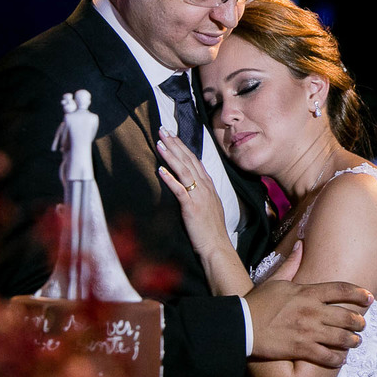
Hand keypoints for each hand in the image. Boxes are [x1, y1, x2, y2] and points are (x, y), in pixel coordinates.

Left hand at [157, 128, 229, 256]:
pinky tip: (160, 170)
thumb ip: (200, 192)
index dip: (182, 146)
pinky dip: (170, 179)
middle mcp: (205, 187)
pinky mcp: (192, 207)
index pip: (194, 160)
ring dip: (171, 155)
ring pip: (184, 170)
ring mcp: (199, 196)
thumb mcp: (208, 205)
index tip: (172, 135)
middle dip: (175, 144)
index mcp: (208, 185)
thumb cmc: (211, 229)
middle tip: (163, 130)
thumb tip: (190, 184)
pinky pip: (179, 190)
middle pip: (188, 160)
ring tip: (160, 143)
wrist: (217, 246)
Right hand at [245, 242, 372, 367]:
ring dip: (353, 341)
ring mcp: (308, 331)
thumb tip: (301, 245)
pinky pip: (328, 356)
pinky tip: (341, 359)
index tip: (369, 297)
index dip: (358, 293)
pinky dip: (338, 359)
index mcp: (307, 292)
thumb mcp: (275, 280)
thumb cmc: (258, 303)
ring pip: (341, 338)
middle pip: (346, 316)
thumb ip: (292, 263)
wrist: (241, 325)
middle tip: (362, 325)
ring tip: (356, 342)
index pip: (340, 290)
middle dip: (359, 322)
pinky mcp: (301, 349)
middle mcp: (312, 311)